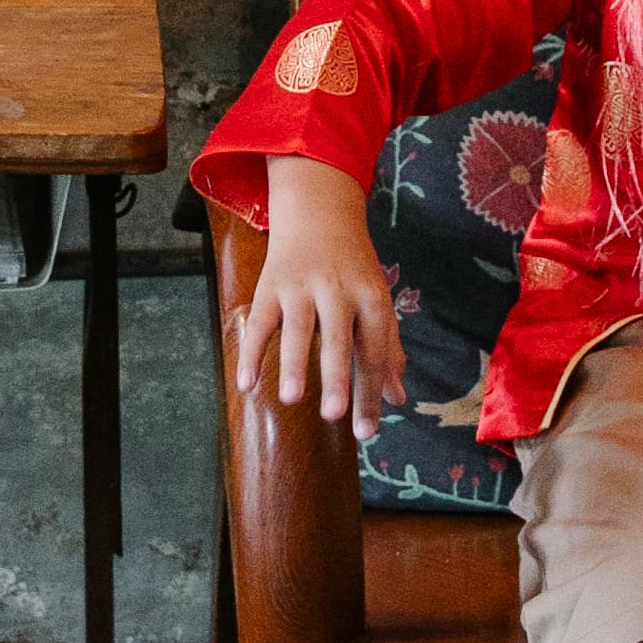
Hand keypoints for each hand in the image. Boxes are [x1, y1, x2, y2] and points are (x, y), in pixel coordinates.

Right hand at [234, 159, 401, 437]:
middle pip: (338, 339)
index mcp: (371, 297)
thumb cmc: (353, 266)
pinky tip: (246, 383)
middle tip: (334, 416)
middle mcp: (338, 291)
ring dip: (293, 364)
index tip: (366, 432)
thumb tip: (397, 398)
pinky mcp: (271, 285)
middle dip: (336, 377)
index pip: (373, 350)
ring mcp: (301, 287)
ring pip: (297, 329)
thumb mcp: (377, 299)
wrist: (319, 211)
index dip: (371, 392)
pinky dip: (251, 352)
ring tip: (291, 399)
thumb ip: (387, 349)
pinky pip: (259, 322)